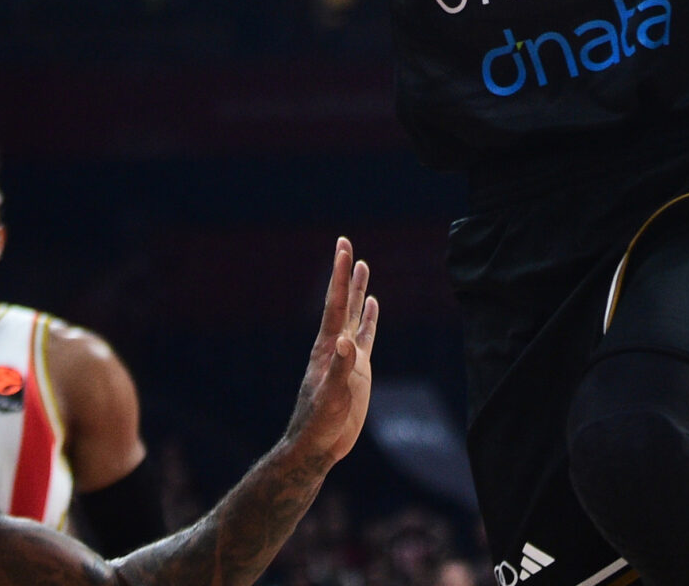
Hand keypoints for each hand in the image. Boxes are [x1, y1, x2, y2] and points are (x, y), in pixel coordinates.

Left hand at [282, 239, 379, 468]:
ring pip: (354, 315)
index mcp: (327, 346)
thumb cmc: (319, 423)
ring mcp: (347, 356)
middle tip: (346, 244)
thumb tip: (347, 343)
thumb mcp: (330, 397)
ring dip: (358, 290)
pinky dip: (368, 318)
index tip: (344, 247)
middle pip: (342, 301)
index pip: (334, 303)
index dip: (339, 275)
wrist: (317, 445)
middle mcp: (336, 345)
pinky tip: (372, 305)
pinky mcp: (357, 369)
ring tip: (363, 266)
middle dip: (345, 274)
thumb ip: (339, 370)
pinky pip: (365, 335)